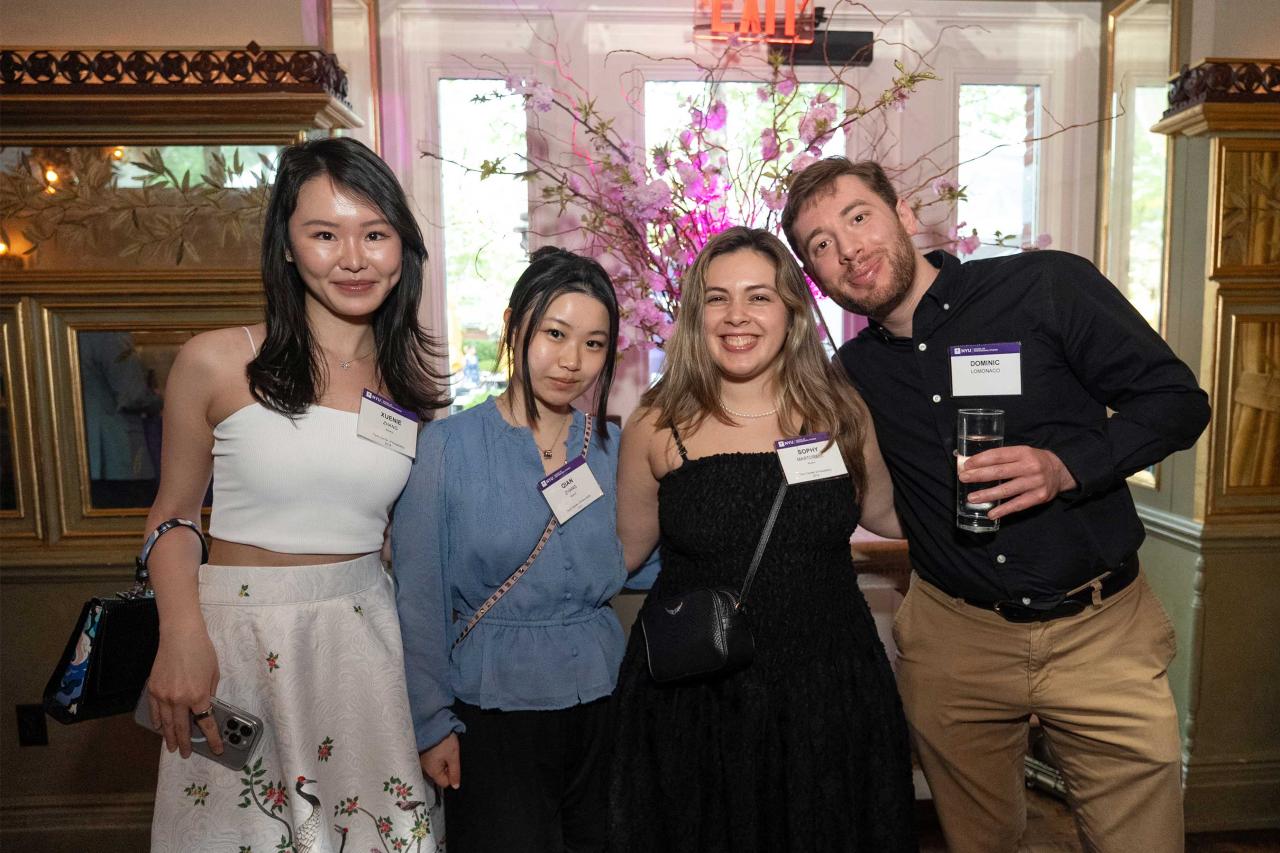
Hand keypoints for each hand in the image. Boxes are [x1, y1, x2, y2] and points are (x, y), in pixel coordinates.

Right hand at [145, 625, 222, 758]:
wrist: (180, 636)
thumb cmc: (202, 651)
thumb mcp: (214, 673)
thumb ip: (210, 693)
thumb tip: (206, 707)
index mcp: (199, 696)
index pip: (206, 723)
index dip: (212, 738)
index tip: (216, 749)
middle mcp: (180, 700)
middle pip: (182, 728)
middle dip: (186, 743)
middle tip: (186, 754)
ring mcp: (164, 696)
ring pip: (166, 723)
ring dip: (169, 737)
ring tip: (172, 747)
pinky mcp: (153, 689)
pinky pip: (155, 711)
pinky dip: (157, 721)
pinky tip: (159, 728)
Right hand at [420, 732, 460, 788]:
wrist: (432, 724)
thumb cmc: (444, 740)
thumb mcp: (453, 756)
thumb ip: (455, 773)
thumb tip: (455, 786)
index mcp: (432, 771)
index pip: (444, 783)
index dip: (452, 775)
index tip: (453, 763)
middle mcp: (424, 768)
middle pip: (439, 775)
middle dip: (446, 767)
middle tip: (449, 755)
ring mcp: (421, 761)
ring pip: (435, 767)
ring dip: (441, 761)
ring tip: (444, 749)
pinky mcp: (421, 754)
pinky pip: (430, 760)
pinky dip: (435, 756)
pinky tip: (438, 747)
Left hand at [959, 445, 1076, 519]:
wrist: (1060, 471)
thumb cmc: (1033, 461)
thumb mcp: (1021, 453)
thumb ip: (1002, 458)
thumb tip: (973, 464)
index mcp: (1023, 452)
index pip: (998, 455)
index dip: (981, 460)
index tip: (966, 465)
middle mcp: (1029, 467)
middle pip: (1000, 472)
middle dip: (979, 475)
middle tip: (963, 478)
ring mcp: (1035, 483)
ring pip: (1006, 490)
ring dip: (987, 495)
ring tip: (972, 498)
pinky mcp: (1039, 497)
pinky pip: (1017, 505)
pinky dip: (1003, 510)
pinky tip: (991, 513)